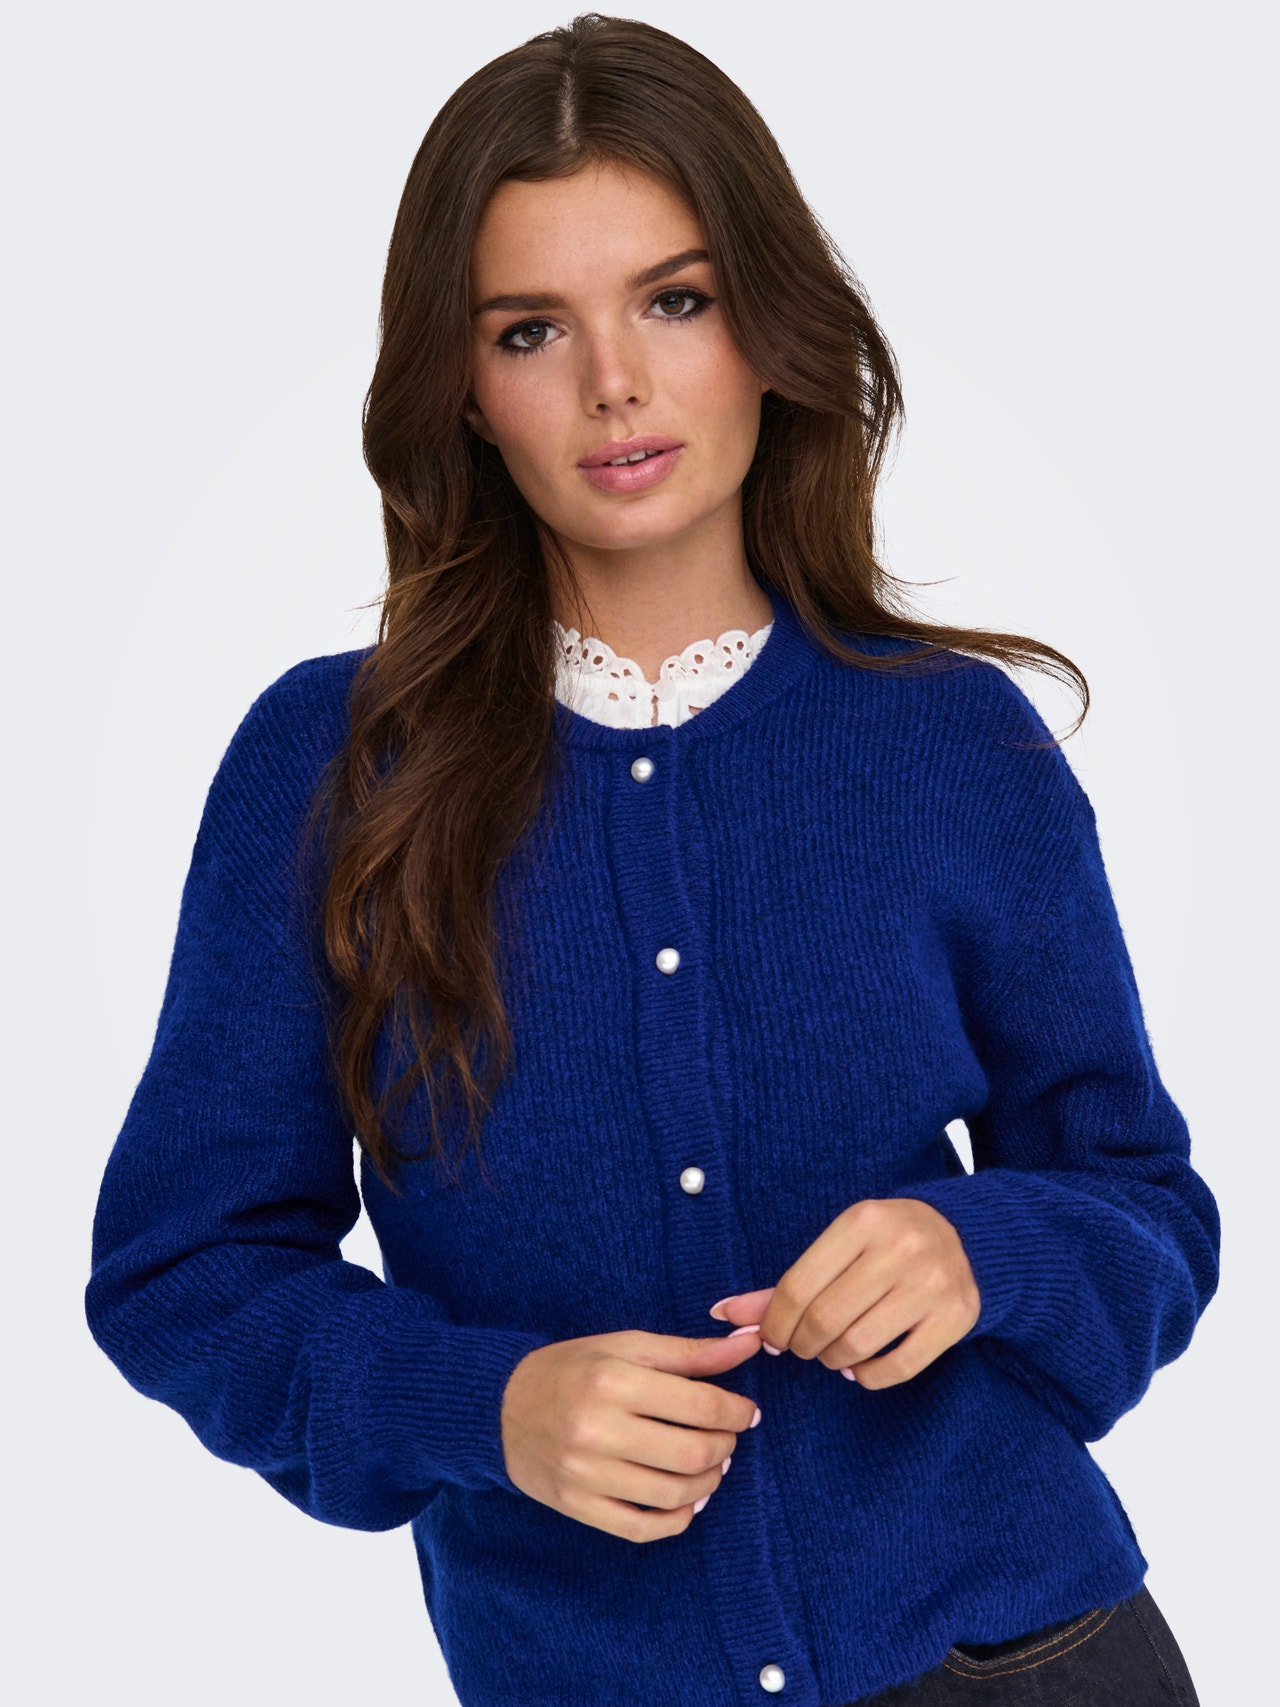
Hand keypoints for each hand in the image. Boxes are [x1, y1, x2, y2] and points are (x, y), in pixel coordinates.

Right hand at [500, 1327, 761, 1541]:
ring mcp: (586, 1474)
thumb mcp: (626, 1346)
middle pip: (692, 1452)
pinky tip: (685, 1499)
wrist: (500, 1408)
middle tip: (727, 1436)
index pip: (699, 1403)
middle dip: (725, 1445)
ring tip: (709, 1465)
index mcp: (613, 1379)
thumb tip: (750, 1342)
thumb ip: (690, 1351)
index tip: (746, 1411)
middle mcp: (598, 1428)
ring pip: (673, 1495)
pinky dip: (676, 1519)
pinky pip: (643, 1528)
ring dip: (708, 1482)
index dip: (736, 1410)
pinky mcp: (578, 1507)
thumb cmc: (572, 1369)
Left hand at [709, 1198, 979, 1389]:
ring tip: (831, 1353)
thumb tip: (723, 1314)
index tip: (772, 1337)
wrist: (967, 1236)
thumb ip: (784, 1283)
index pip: (798, 1286)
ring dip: (833, 1360)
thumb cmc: (886, 1241)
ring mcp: (932, 1284)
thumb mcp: (839, 1246)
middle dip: (802, 1344)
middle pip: (825, 1319)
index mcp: (862, 1221)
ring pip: (858, 1345)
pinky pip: (898, 1367)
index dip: (775, 1322)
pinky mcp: (956, 1317)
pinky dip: (869, 1377)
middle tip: (801, 1347)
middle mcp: (900, 1248)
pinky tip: (861, 1367)